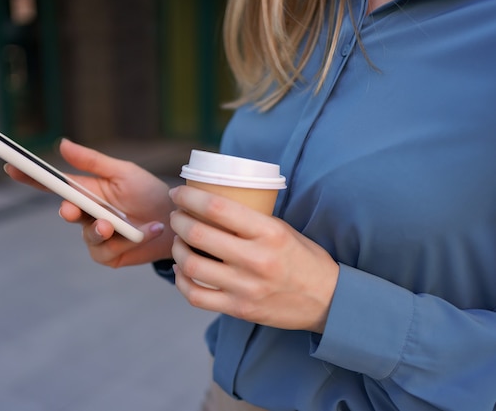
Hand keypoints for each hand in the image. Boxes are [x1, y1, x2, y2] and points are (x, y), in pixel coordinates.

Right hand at [5, 139, 175, 266]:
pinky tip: (147, 231)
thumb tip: (62, 144)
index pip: (54, 185)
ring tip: (125, 226)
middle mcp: (88, 214)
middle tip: (72, 210)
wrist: (176, 220)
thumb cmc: (149, 192)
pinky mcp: (108, 255)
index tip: (11, 166)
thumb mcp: (122, 172)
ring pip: (87, 235)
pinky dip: (126, 242)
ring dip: (104, 230)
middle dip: (69, 211)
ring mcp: (97, 236)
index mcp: (88, 191)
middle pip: (66, 212)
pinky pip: (105, 251)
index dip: (31, 178)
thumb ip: (92, 162)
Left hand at [169, 185, 338, 332]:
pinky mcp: (239, 309)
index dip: (188, 198)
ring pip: (192, 266)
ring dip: (177, 249)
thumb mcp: (283, 229)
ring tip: (179, 241)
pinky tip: (182, 269)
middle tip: (176, 216)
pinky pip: (196, 296)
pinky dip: (182, 281)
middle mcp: (256, 259)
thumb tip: (212, 204)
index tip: (178, 193)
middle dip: (178, 221)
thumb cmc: (303, 258)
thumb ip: (250, 220)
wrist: (327, 300)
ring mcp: (246, 287)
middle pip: (198, 235)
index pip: (217, 208)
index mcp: (269, 232)